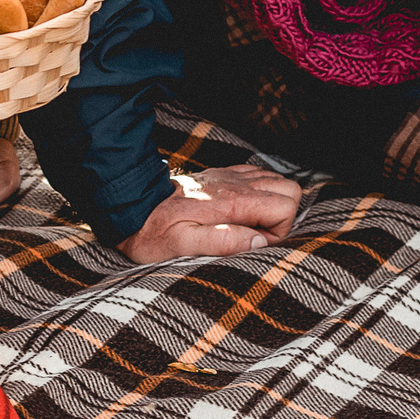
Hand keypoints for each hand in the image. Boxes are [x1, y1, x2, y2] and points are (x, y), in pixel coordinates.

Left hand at [118, 163, 305, 261]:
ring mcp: (229, 178)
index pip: (285, 206)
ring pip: (275, 180)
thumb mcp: (183, 244)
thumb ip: (223, 242)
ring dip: (273, 203)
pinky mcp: (220, 177)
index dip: (279, 230)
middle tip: (258, 234)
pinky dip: (260, 191)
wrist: (131, 206)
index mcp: (231, 201)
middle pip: (288, 189)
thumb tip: (258, 241)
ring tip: (250, 224)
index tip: (256, 243)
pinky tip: (243, 209)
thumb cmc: (154, 230)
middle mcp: (234, 184)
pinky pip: (256, 174)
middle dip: (282, 216)